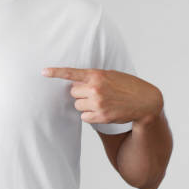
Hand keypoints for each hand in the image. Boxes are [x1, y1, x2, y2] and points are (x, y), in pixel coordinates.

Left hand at [41, 67, 162, 124]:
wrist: (145, 101)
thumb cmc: (127, 85)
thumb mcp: (110, 75)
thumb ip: (93, 77)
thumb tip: (75, 82)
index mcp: (96, 75)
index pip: (72, 73)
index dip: (56, 72)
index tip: (43, 72)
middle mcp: (95, 89)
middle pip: (72, 92)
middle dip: (80, 93)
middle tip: (95, 92)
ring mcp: (98, 103)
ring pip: (77, 105)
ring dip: (85, 104)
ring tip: (101, 101)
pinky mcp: (101, 116)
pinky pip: (84, 117)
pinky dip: (90, 115)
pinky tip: (102, 110)